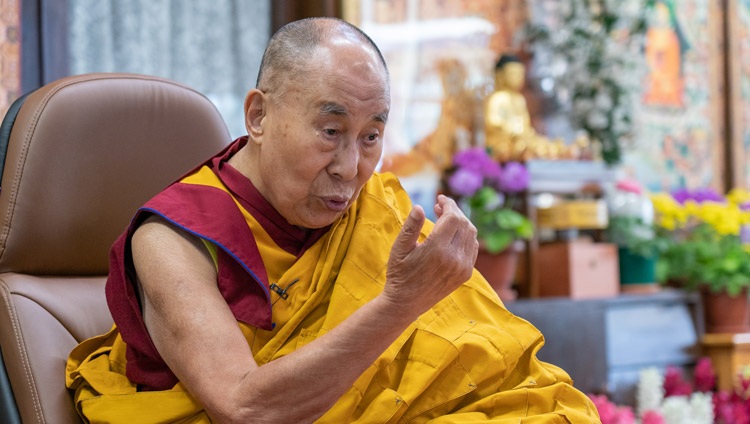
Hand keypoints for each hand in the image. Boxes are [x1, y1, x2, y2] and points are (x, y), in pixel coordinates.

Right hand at [382, 195, 477, 314]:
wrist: (406, 303)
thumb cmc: (399, 273)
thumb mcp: (399, 248)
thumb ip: (411, 226)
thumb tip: (420, 207)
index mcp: (437, 249)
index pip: (453, 217)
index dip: (448, 204)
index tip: (439, 198)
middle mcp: (454, 258)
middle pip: (464, 223)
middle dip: (454, 211)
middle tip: (440, 207)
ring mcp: (462, 267)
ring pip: (471, 234)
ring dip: (461, 222)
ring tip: (445, 218)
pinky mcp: (465, 274)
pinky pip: (472, 248)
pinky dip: (466, 236)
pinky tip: (453, 234)